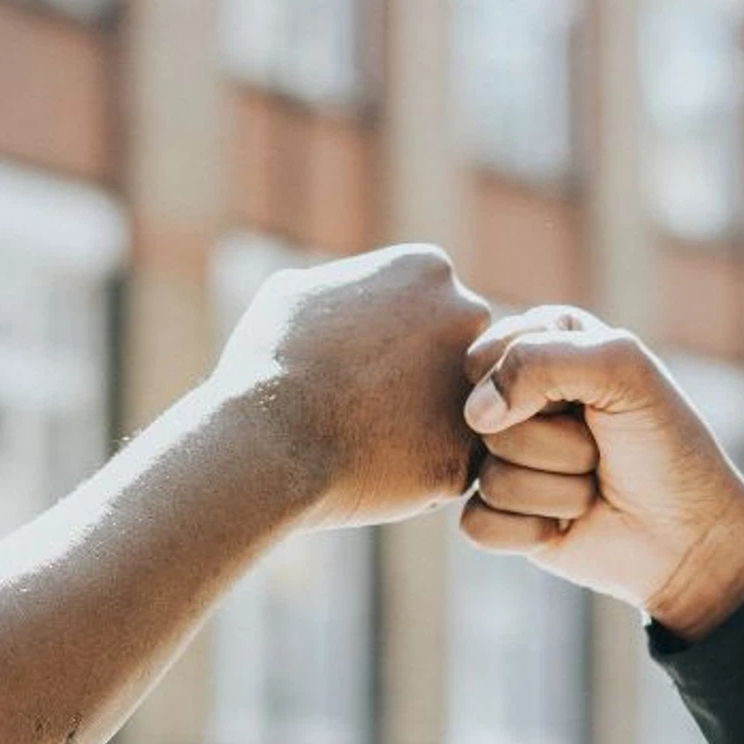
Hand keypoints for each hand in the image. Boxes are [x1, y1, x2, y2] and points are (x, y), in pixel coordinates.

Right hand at [213, 244, 495, 529]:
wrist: (266, 443)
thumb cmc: (269, 363)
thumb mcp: (292, 294)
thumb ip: (337, 286)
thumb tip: (340, 294)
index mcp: (427, 269)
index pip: (432, 304)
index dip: (392, 337)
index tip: (355, 358)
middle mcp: (468, 316)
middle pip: (459, 352)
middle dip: (423, 378)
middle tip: (365, 403)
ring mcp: (476, 386)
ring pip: (463, 411)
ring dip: (428, 425)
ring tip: (368, 439)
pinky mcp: (467, 455)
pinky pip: (449, 466)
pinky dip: (417, 474)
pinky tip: (371, 472)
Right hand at [456, 307, 743, 637]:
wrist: (691, 537)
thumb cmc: (665, 445)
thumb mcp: (622, 370)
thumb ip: (540, 359)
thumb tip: (475, 415)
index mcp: (543, 344)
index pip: (491, 354)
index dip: (540, 383)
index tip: (594, 397)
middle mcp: (517, 400)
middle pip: (487, 420)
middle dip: (558, 443)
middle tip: (601, 449)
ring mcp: (504, 459)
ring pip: (489, 476)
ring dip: (557, 490)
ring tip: (593, 486)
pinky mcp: (500, 516)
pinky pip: (478, 523)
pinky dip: (531, 529)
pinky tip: (565, 527)